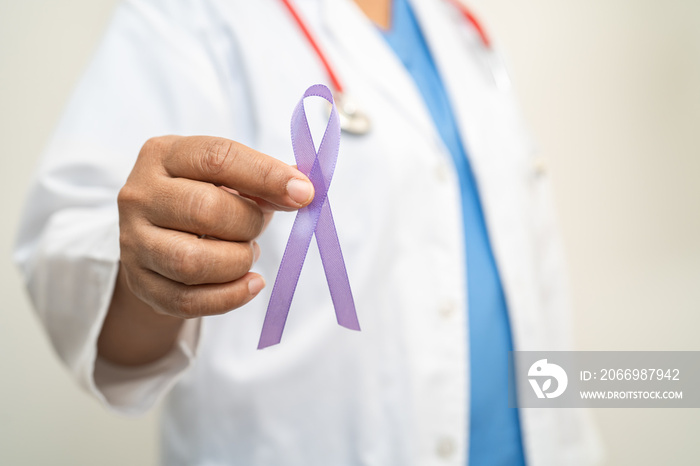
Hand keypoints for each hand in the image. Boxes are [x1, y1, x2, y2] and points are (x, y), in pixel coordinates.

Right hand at [99, 136, 312, 364]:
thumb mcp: (226, 178)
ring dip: (237, 261)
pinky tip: (250, 284)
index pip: (218, 157)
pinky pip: (187, 301)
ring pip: (192, 262)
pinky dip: (230, 297)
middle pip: (205, 210)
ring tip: (247, 253)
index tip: (304, 193)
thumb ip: (262, 181)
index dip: (267, 175)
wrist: (158, 236)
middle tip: (260, 226)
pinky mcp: (139, 282)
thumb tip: (303, 190)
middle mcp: (140, 195)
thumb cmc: (201, 197)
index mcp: (163, 155)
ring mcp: (133, 241)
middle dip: (248, 223)